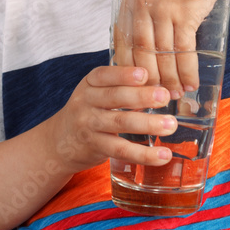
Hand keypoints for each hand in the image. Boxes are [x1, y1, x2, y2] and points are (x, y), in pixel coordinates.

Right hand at [49, 65, 177, 171]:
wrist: (59, 142)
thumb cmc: (89, 112)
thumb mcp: (96, 93)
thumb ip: (122, 87)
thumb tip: (161, 85)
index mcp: (89, 84)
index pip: (105, 75)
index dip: (124, 74)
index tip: (144, 74)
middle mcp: (86, 102)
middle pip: (115, 97)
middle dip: (142, 96)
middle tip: (165, 97)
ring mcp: (89, 125)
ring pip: (120, 123)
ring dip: (148, 123)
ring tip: (170, 125)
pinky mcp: (95, 147)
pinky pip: (122, 150)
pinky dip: (144, 154)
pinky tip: (163, 155)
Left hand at [111, 0, 225, 96]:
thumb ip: (141, 22)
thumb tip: (139, 61)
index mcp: (129, 5)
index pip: (123, 45)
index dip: (128, 72)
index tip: (134, 91)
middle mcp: (141, 6)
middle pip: (143, 54)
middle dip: (150, 81)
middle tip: (156, 99)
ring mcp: (162, 9)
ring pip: (164, 54)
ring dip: (171, 79)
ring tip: (177, 95)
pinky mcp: (184, 13)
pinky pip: (184, 50)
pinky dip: (188, 70)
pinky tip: (191, 82)